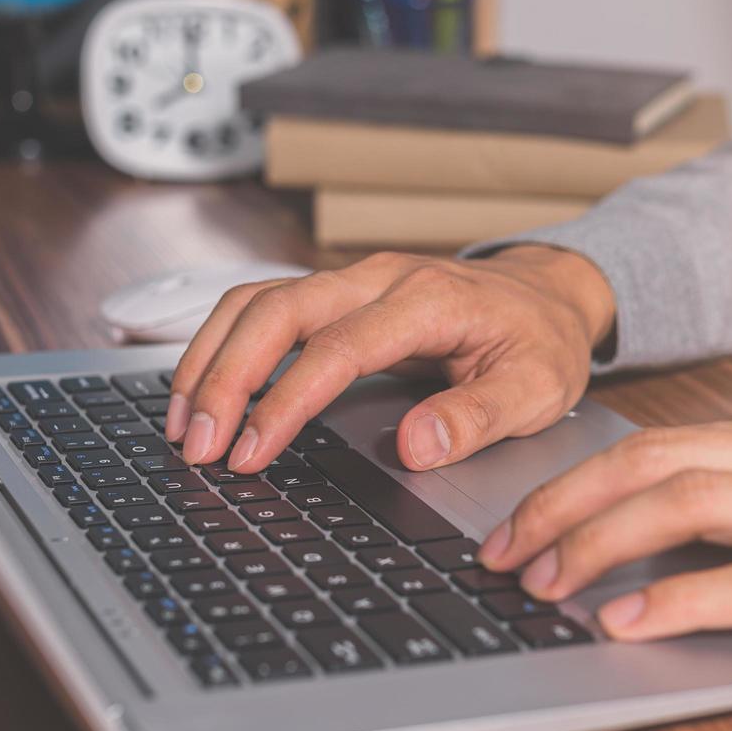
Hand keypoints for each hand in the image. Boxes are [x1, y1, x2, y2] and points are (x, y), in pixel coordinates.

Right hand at [166, 246, 616, 472]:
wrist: (550, 294)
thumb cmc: (541, 343)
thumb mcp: (537, 390)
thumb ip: (479, 418)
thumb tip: (415, 448)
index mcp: (428, 300)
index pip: (335, 348)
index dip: (284, 402)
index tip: (250, 452)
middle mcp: (380, 278)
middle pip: (275, 310)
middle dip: (223, 377)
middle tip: (195, 444)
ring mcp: (353, 280)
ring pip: (256, 301)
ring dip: (209, 358)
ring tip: (182, 424)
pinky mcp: (338, 293)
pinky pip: (265, 307)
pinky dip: (224, 347)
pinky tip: (204, 391)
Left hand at [478, 412, 731, 664]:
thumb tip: (679, 513)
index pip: (661, 442)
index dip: (579, 477)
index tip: (524, 514)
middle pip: (654, 463)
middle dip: (563, 504)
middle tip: (503, 551)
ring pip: (689, 506)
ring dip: (600, 544)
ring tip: (544, 582)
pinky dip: (682, 600)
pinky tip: (631, 621)